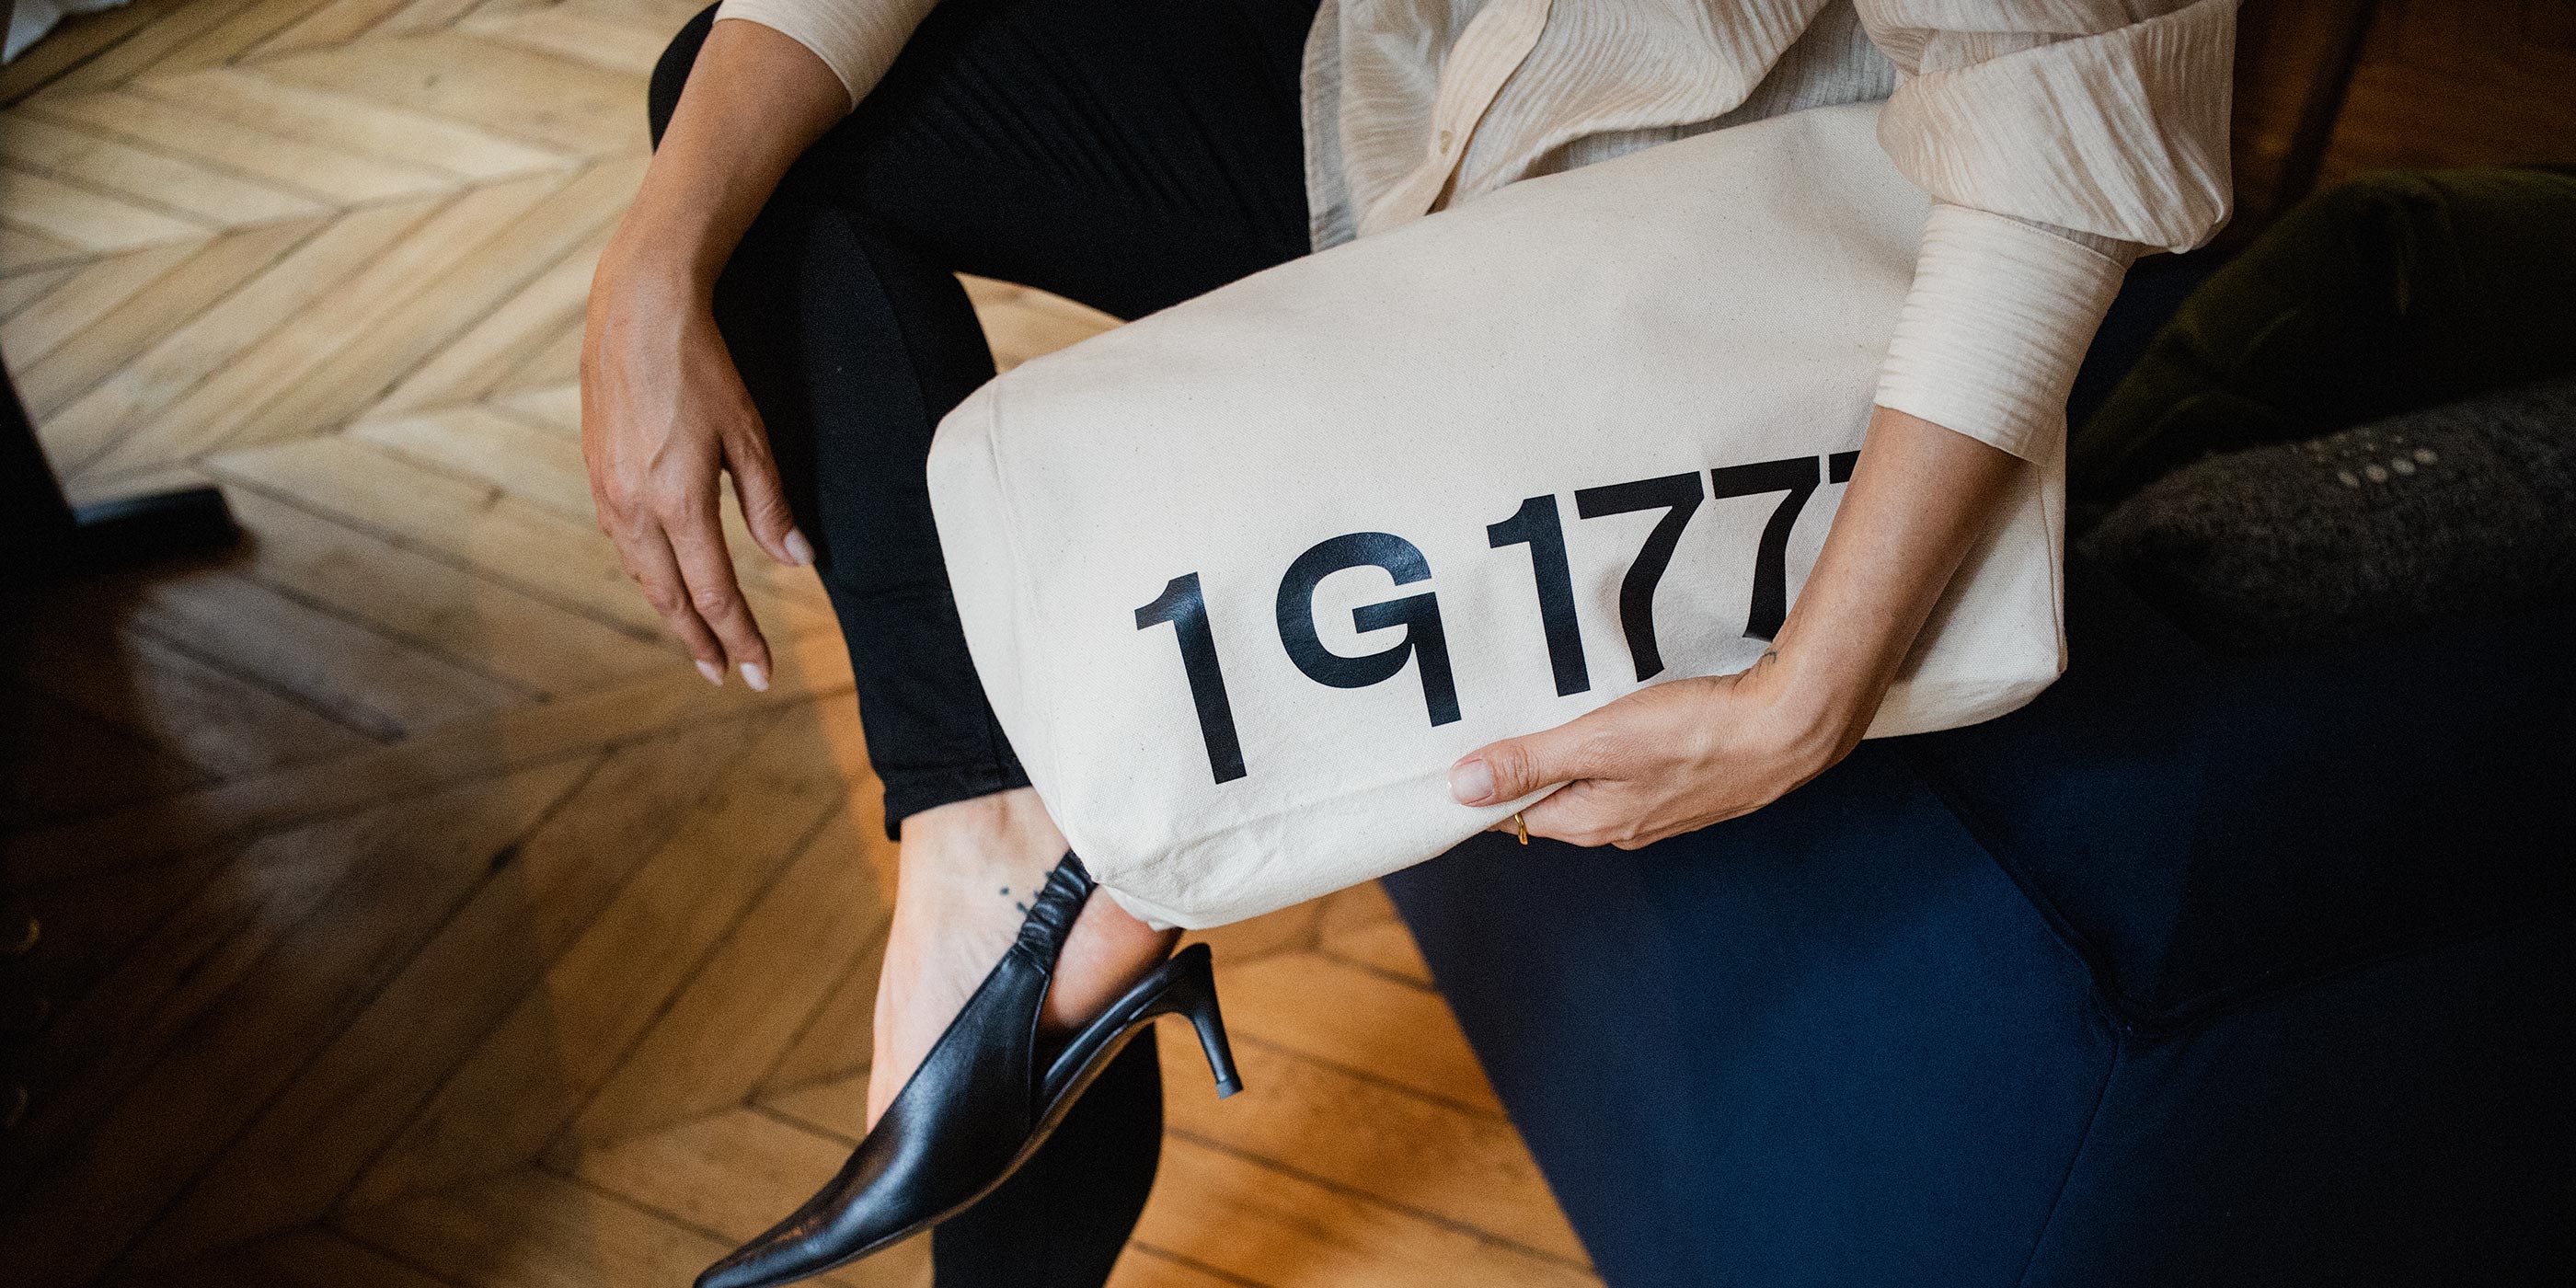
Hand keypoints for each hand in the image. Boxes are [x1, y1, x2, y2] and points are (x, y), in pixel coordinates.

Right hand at [581, 250, 809, 689]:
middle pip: (670, 598)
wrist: (637, 309)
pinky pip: (625, 542)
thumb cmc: (702, 367)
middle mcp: (634, 507)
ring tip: (700, 638)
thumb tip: (797, 562)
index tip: (760, 673)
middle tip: (726, 675)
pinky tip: (665, 579)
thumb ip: (770, 505)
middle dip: (701, 642)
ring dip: (672, 612)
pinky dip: (649, 573)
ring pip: (642, 573)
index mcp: (677, 503)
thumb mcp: (748, 436)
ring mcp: (608, 491)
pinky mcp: (596, 472)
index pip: (715, 594)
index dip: (740, 638)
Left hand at [1446, 649, 1867, 848]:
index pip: (1515, 814)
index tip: (1465, 750)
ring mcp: (1659, 811)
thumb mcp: (1598, 742)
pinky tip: (1624, 718)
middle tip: (1509, 717)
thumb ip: (1529, 763)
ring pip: (1594, 785)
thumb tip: (1460, 789)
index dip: (1487, 786)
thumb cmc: (1698, 735)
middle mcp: (1622, 828)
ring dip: (1575, 755)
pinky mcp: (1689, 787)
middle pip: (1553, 800)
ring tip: (1564, 711)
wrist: (1792, 729)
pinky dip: (1615, 750)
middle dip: (1529, 766)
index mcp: (1592, 823)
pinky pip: (1631, 774)